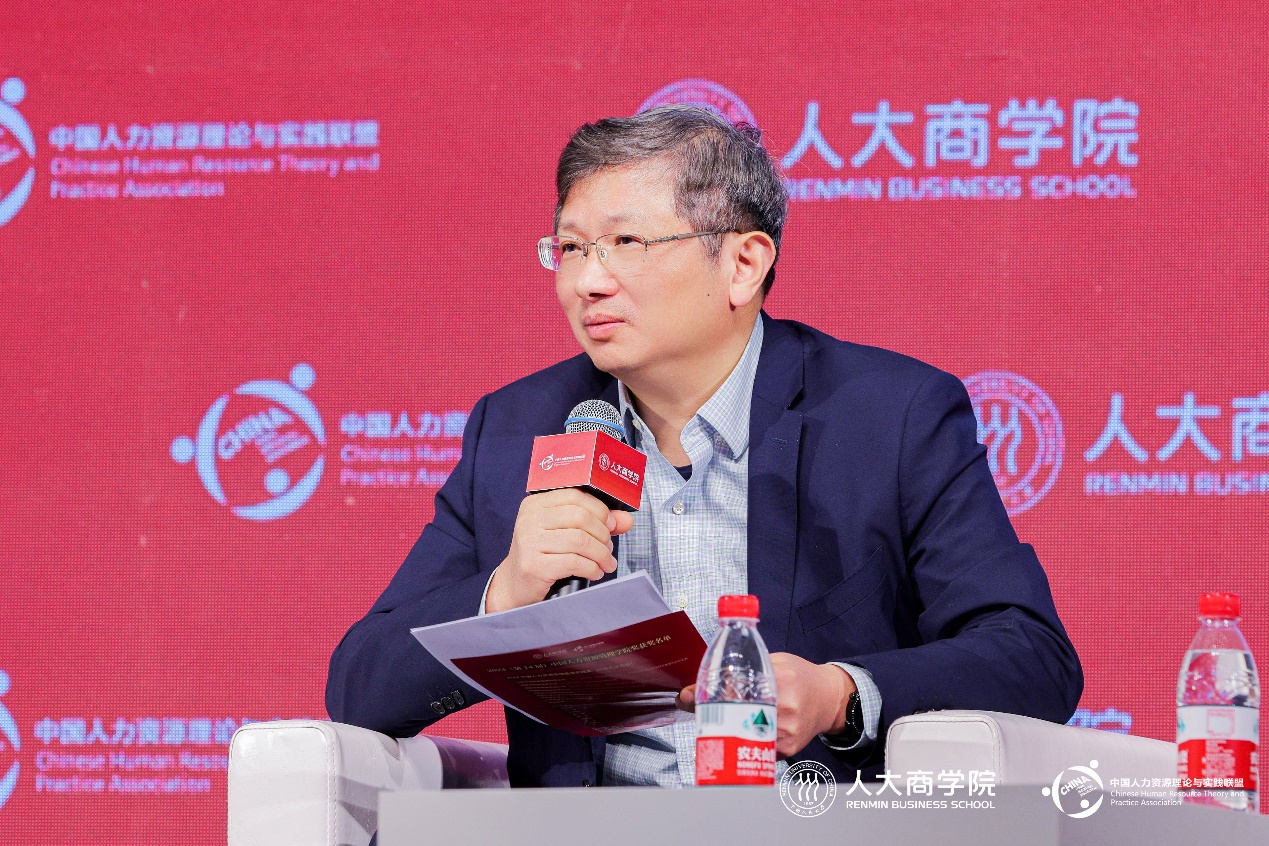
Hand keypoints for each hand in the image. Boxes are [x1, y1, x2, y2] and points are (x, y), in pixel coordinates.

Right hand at [485, 489, 633, 612]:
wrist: (515, 585)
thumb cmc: (544, 555)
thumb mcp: (565, 533)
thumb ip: (596, 522)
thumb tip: (626, 520)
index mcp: (535, 504)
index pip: (575, 496)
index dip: (600, 510)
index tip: (612, 526)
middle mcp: (529, 519)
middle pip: (580, 517)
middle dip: (602, 535)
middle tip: (608, 549)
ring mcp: (529, 542)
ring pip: (580, 541)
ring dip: (600, 554)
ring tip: (606, 563)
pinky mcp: (533, 565)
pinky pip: (573, 562)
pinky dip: (591, 568)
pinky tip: (595, 573)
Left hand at [676, 653, 855, 758]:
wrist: (829, 698)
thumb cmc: (801, 677)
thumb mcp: (774, 661)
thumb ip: (743, 668)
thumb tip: (700, 683)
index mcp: (780, 678)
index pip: (736, 685)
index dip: (707, 692)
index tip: (688, 696)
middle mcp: (784, 705)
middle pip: (735, 713)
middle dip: (711, 715)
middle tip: (698, 714)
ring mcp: (786, 730)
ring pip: (742, 735)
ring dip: (724, 731)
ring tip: (715, 725)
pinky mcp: (787, 748)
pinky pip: (756, 748)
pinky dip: (743, 742)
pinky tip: (740, 736)